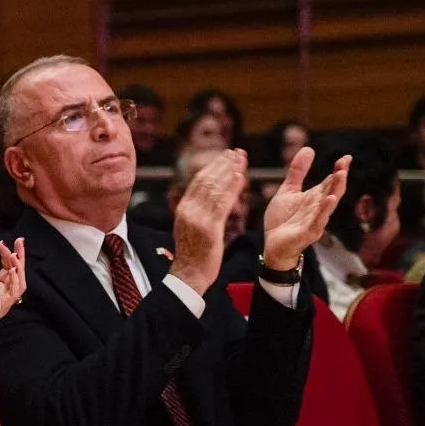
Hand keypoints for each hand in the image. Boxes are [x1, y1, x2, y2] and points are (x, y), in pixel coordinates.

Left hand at [0, 238, 25, 353]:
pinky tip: (12, 270)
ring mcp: (2, 302)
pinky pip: (12, 295)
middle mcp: (2, 295)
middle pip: (17, 273)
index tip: (2, 243)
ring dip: (19, 267)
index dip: (7, 256)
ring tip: (15, 253)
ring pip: (19, 283)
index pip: (8, 269)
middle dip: (20, 256)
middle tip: (20, 241)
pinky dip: (14, 282)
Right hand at [169, 149, 246, 293]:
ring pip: (214, 189)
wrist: (189, 274)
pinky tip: (240, 177)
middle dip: (222, 164)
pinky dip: (231, 188)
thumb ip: (197, 211)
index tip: (225, 155)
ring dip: (229, 171)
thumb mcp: (190, 228)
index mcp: (183, 209)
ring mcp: (198, 219)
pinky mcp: (210, 228)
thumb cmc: (194, 254)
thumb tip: (206, 197)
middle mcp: (188, 211)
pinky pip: (222, 204)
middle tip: (236, 151)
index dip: (212, 166)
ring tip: (241, 159)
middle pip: (206, 180)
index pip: (198, 182)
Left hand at [262, 146, 345, 270]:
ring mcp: (315, 221)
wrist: (272, 246)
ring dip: (335, 190)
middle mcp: (318, 208)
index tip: (346, 157)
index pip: (329, 182)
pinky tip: (329, 199)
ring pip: (328, 204)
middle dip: (339, 178)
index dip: (338, 170)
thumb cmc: (282, 220)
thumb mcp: (287, 191)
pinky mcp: (308, 232)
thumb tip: (309, 148)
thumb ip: (297, 172)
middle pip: (332, 190)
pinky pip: (318, 220)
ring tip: (341, 175)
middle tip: (344, 163)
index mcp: (314, 198)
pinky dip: (324, 210)